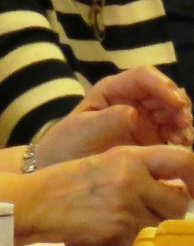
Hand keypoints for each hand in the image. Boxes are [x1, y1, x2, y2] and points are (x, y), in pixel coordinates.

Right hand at [16, 144, 193, 245]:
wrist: (32, 204)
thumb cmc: (64, 182)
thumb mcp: (103, 161)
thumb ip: (138, 168)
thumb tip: (175, 183)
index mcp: (128, 157)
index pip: (183, 161)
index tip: (191, 186)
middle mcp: (131, 181)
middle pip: (179, 201)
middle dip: (170, 208)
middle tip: (152, 209)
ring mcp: (125, 209)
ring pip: (162, 224)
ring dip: (152, 226)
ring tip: (128, 221)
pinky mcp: (117, 234)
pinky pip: (142, 241)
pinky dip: (133, 241)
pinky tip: (113, 233)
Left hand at [38, 67, 193, 164]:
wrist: (63, 168)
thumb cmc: (67, 144)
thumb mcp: (82, 132)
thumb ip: (106, 121)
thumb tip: (133, 113)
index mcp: (112, 90)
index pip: (143, 77)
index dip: (162, 85)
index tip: (175, 102)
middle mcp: (132, 98)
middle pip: (164, 92)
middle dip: (178, 104)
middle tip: (184, 122)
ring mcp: (144, 116)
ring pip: (172, 109)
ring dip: (183, 120)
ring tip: (183, 138)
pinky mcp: (152, 134)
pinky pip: (173, 129)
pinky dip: (181, 134)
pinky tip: (182, 144)